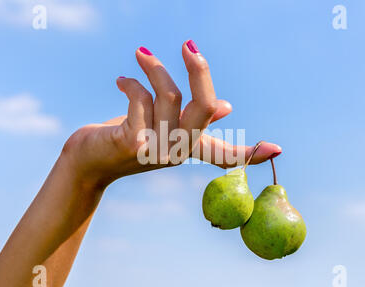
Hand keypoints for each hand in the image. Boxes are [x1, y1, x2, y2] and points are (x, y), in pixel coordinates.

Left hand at [61, 41, 281, 189]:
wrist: (87, 162)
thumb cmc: (126, 138)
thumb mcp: (162, 126)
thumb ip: (191, 118)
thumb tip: (226, 107)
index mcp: (189, 148)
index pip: (225, 155)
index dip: (250, 152)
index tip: (277, 149)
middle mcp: (178, 152)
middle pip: (204, 107)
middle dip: (199, 71)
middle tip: (188, 45)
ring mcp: (156, 150)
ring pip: (168, 95)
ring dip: (154, 68)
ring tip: (141, 55)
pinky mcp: (132, 143)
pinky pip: (140, 99)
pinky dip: (131, 83)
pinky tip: (122, 81)